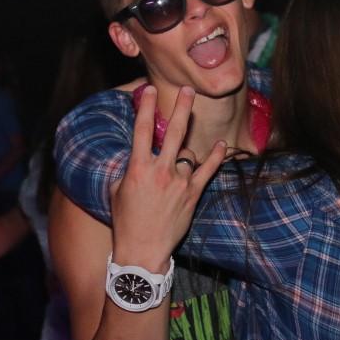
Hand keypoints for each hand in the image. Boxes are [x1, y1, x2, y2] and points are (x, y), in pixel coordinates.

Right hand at [109, 85, 226, 268]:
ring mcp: (179, 182)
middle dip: (181, 107)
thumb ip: (130, 168)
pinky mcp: (192, 194)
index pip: (143, 129)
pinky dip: (216, 157)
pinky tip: (221, 144)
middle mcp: (160, 171)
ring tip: (186, 142)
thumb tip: (139, 155)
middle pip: (174, 131)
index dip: (147, 107)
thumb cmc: (126, 221)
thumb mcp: (118, 190)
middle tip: (188, 89)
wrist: (142, 250)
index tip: (150, 90)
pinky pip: (208, 170)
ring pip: (189, 152)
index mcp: (138, 168)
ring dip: (187, 148)